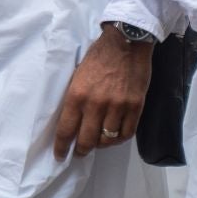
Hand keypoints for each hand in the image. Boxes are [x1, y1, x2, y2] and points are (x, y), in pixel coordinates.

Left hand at [52, 25, 152, 159]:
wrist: (126, 42)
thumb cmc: (99, 56)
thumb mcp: (78, 75)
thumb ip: (75, 98)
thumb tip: (71, 121)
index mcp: (77, 95)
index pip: (66, 130)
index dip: (62, 147)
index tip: (60, 155)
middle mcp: (96, 104)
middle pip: (87, 141)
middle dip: (81, 150)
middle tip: (80, 151)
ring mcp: (118, 106)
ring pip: (107, 139)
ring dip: (101, 144)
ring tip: (98, 141)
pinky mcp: (135, 106)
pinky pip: (127, 133)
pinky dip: (119, 139)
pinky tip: (114, 135)